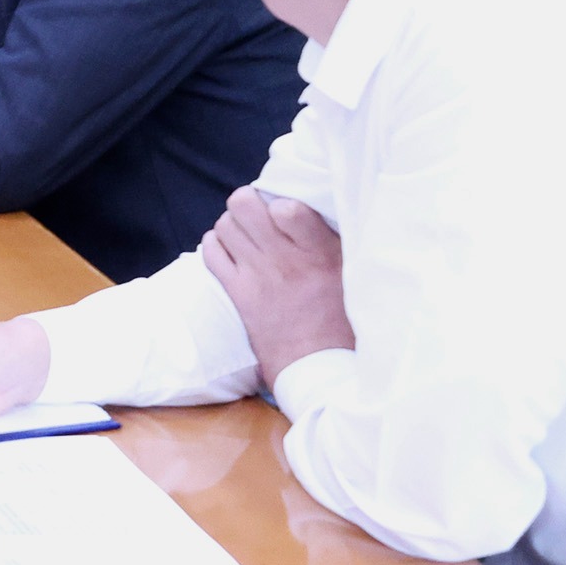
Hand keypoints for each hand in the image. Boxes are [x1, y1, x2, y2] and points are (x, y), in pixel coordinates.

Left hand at [200, 188, 352, 385]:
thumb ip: (334, 240)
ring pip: (224, 225)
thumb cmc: (344, 316)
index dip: (279, 200)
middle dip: (248, 202)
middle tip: (259, 214)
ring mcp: (257, 275)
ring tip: (248, 234)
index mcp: (321, 252)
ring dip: (233, 224)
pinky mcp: (238, 293)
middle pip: (243, 205)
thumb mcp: (354, 272)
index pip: (287, 208)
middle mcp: (285, 259)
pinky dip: (217, 245)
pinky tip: (233, 251)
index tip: (284, 208)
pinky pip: (211, 252)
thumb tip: (318, 206)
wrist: (319, 364)